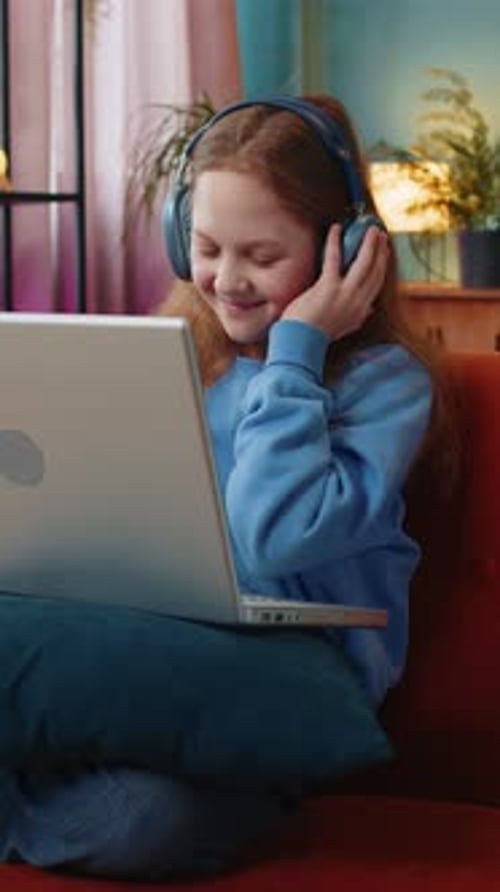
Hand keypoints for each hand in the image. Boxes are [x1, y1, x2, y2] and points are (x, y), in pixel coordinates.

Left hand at [281, 224, 389, 339]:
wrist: (301, 343)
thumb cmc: (317, 334)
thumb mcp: (345, 327)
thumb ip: (359, 317)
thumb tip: (371, 309)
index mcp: (362, 311)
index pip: (377, 283)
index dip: (383, 264)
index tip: (385, 251)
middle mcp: (358, 302)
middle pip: (375, 270)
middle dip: (380, 250)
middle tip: (380, 234)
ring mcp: (344, 294)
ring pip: (363, 263)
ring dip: (368, 244)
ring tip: (370, 229)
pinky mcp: (328, 287)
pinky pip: (334, 258)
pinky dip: (335, 242)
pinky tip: (336, 228)